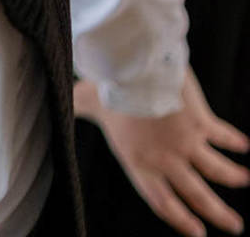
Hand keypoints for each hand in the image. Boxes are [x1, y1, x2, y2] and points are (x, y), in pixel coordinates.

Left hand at [74, 69, 249, 235]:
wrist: (132, 69)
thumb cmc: (106, 87)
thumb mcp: (86, 102)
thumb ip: (78, 110)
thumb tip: (57, 107)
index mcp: (138, 162)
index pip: (161, 202)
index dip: (180, 219)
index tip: (198, 233)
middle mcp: (165, 160)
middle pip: (197, 196)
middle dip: (219, 214)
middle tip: (236, 226)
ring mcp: (186, 144)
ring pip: (218, 171)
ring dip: (233, 177)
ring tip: (244, 180)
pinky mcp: (201, 125)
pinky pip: (223, 137)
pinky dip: (234, 142)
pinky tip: (244, 145)